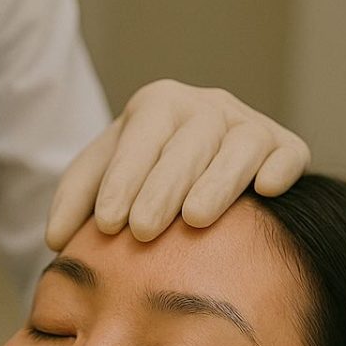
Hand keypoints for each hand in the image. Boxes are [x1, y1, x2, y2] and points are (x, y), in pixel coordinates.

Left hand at [45, 79, 310, 247]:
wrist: (195, 179)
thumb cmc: (141, 183)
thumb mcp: (103, 182)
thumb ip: (77, 202)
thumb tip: (57, 239)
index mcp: (158, 106)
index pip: (142, 133)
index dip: (124, 177)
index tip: (109, 223)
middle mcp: (206, 106)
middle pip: (189, 138)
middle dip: (163, 185)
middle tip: (143, 230)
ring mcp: (248, 124)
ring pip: (240, 142)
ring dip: (218, 180)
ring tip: (195, 219)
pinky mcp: (284, 147)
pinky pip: (288, 152)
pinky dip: (280, 167)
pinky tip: (264, 192)